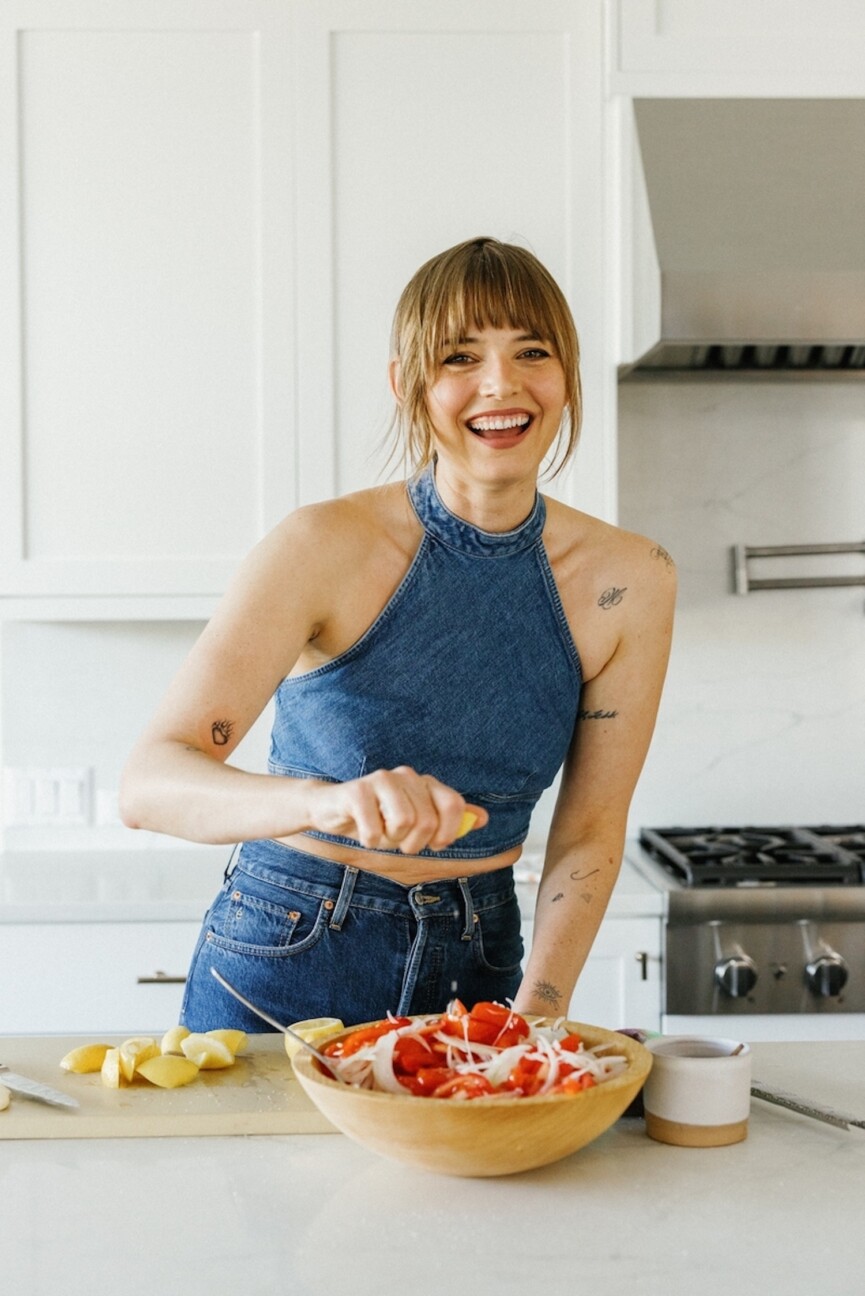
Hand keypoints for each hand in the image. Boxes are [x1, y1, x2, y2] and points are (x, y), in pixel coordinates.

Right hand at [306, 766, 487, 854]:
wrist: (332, 808)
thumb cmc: (378, 817)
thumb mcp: (416, 822)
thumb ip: (449, 821)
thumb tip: (483, 819)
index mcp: (425, 783)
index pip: (454, 804)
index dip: (448, 832)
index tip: (436, 844)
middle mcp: (407, 776)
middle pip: (427, 820)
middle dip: (414, 843)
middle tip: (399, 842)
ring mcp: (381, 780)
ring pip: (403, 822)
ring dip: (391, 840)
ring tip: (381, 834)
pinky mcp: (357, 791)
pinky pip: (374, 829)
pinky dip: (370, 840)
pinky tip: (363, 832)